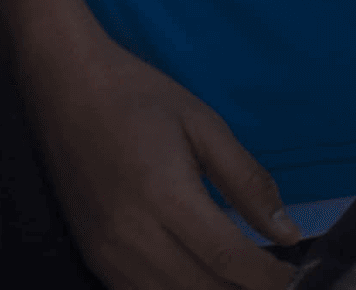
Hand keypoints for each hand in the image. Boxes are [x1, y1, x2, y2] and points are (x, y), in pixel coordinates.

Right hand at [16, 20, 298, 289]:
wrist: (64, 85)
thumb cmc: (138, 97)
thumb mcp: (204, 124)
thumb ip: (247, 181)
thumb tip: (288, 233)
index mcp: (164, 195)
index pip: (228, 258)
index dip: (267, 276)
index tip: (292, 274)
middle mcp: (132, 234)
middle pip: (203, 289)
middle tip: (273, 279)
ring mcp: (106, 251)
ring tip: (239, 279)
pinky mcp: (92, 256)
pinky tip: (197, 279)